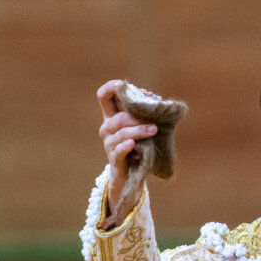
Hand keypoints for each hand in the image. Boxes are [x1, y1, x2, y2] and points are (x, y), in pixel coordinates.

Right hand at [97, 80, 157, 213]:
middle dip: (137, 117)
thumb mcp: (141, 126)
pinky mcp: (114, 158)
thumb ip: (145, 112)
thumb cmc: (139, 147)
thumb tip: (156, 99)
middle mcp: (107, 128)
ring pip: (122, 133)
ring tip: (154, 130)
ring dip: (139, 130)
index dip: (111, 87)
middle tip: (154, 120)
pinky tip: (133, 145)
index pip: (103, 96)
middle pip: (119, 117)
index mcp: (112, 116)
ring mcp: (109, 144)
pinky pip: (119, 150)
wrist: (132, 175)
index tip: (123, 84)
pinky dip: (126, 146)